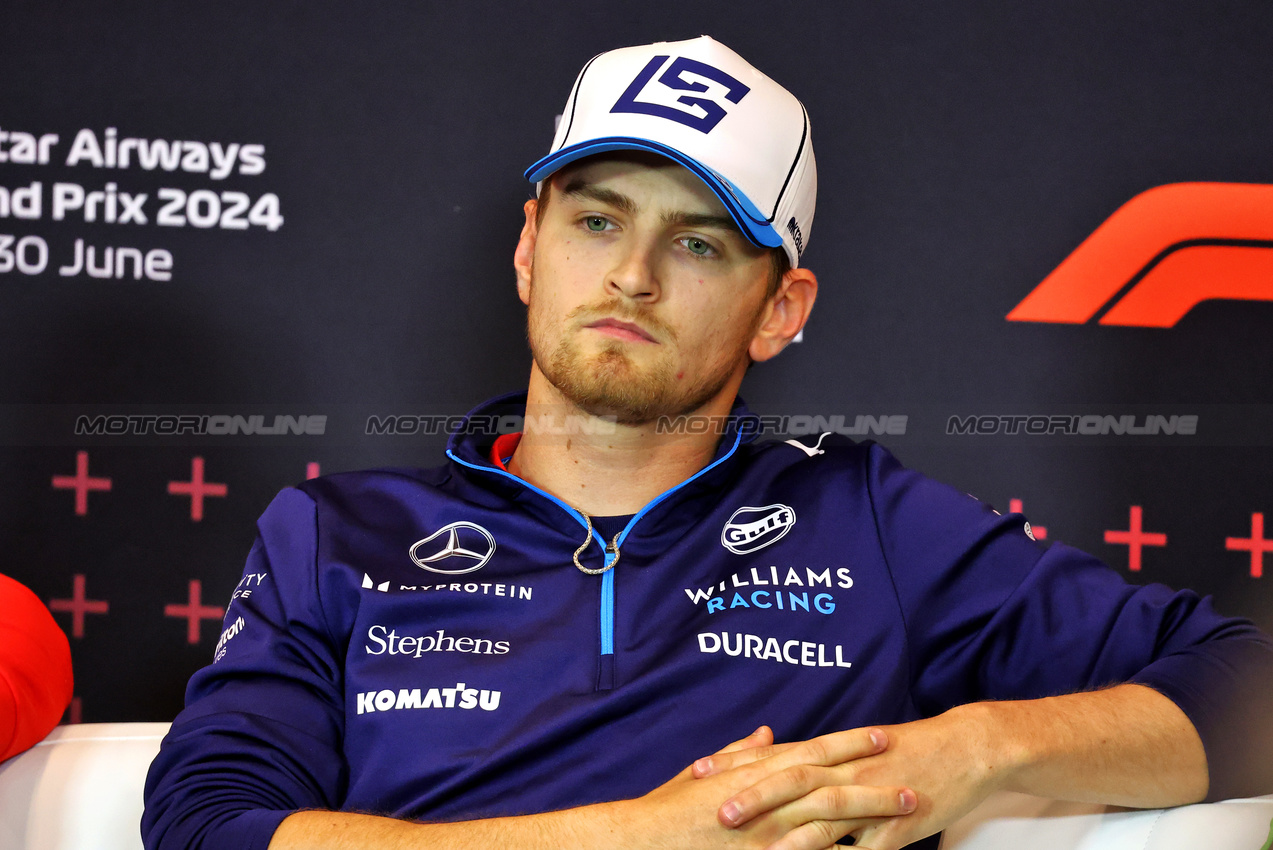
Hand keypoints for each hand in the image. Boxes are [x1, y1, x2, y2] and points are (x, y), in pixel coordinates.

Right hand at [610, 725, 915, 849]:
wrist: (642, 842)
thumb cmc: (668, 809)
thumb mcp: (704, 771)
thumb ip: (741, 751)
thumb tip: (767, 732)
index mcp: (754, 773)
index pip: (812, 751)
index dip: (850, 742)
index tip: (881, 736)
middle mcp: (767, 800)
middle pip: (832, 785)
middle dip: (873, 779)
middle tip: (910, 779)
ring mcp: (768, 836)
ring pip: (830, 821)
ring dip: (870, 815)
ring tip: (903, 812)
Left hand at [694, 706, 1001, 849]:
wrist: (966, 747)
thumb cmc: (906, 750)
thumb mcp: (855, 750)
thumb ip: (814, 758)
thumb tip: (773, 761)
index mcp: (832, 753)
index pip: (774, 756)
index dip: (736, 765)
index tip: (697, 774)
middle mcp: (847, 770)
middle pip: (793, 781)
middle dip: (755, 797)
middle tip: (717, 813)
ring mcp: (874, 798)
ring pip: (828, 816)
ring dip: (793, 834)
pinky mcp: (901, 824)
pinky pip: (871, 849)